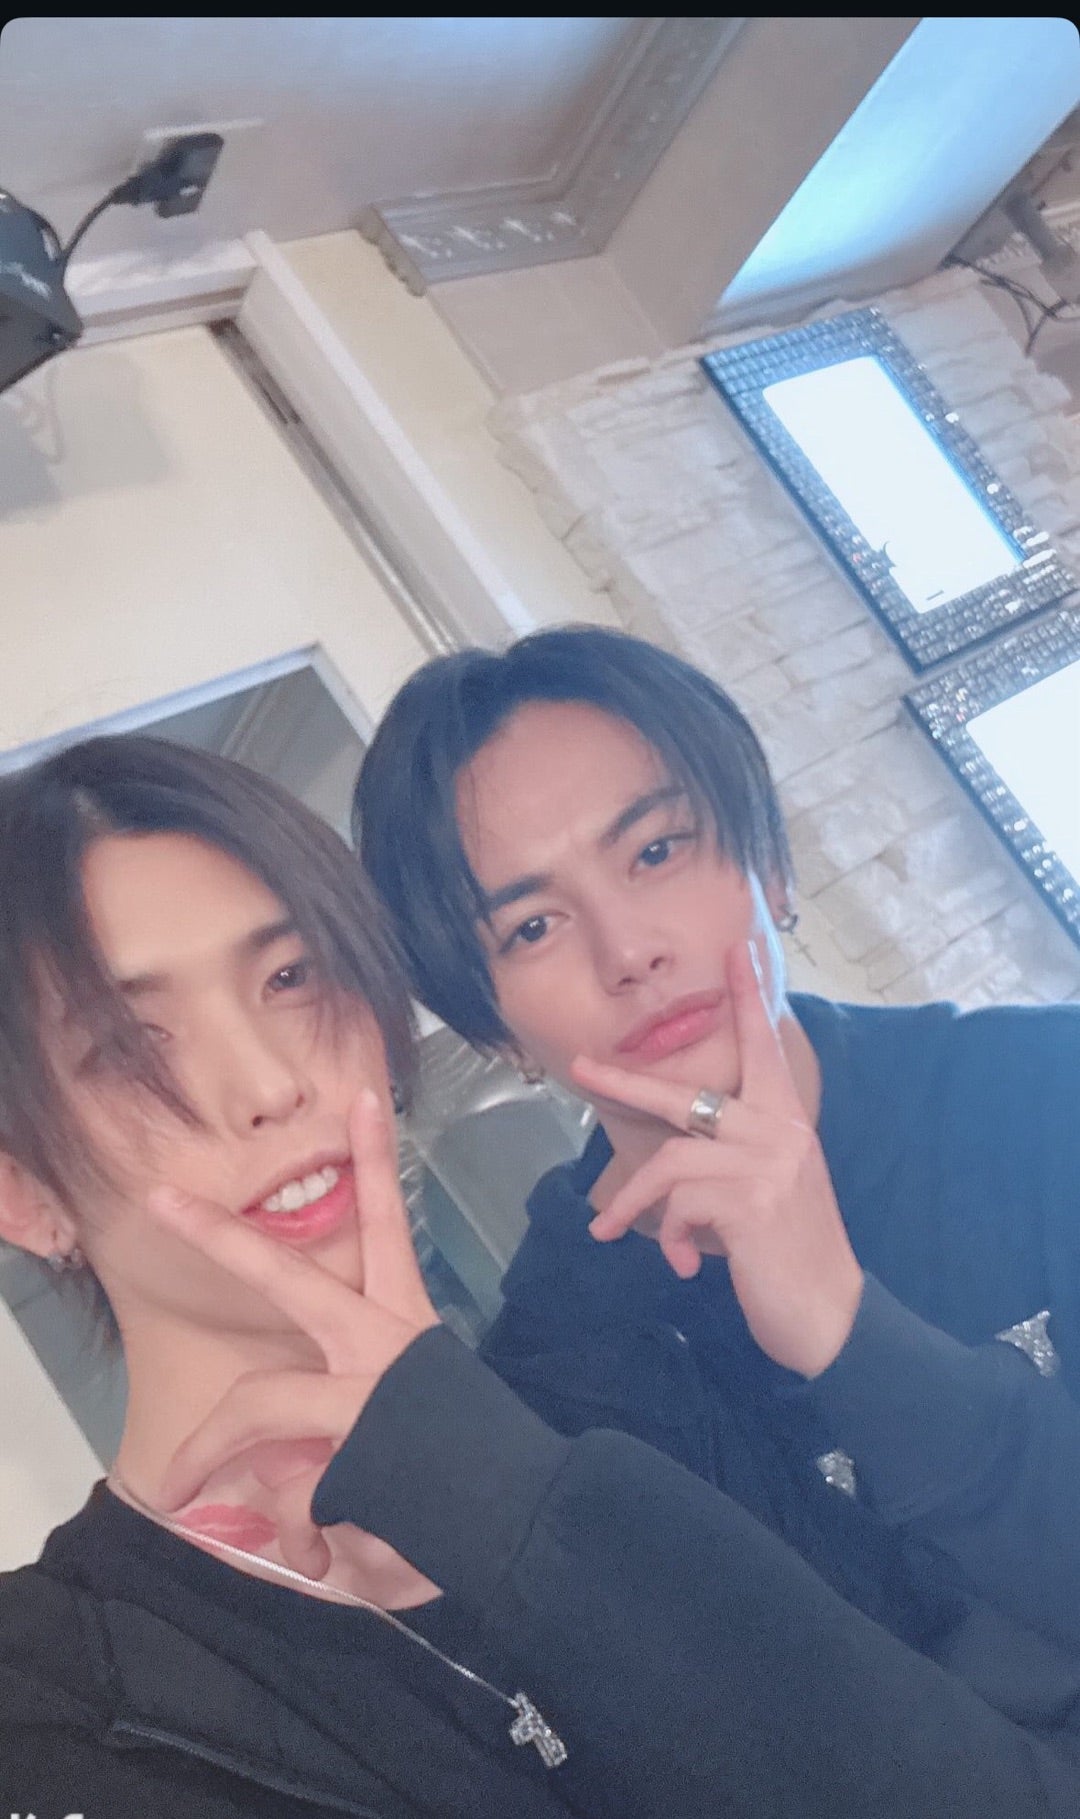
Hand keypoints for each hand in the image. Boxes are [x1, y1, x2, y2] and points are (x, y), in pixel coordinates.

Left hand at [147, 1088, 439, 1578]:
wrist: (535, 1527)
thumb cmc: (467, 1486)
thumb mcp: (395, 1449)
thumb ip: (329, 1456)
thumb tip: (288, 1483)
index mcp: (404, 1328)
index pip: (386, 1228)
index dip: (375, 1160)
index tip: (363, 1096)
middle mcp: (385, 1343)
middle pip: (287, 1277)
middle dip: (218, 1238)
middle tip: (160, 1199)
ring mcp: (367, 1392)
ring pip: (259, 1401)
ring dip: (206, 1450)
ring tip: (176, 1490)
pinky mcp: (354, 1450)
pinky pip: (293, 1499)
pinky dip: (308, 1540)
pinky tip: (333, 1563)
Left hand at [573, 941, 862, 1377]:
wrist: (831, 1315)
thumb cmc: (790, 1250)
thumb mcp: (767, 1188)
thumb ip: (732, 1157)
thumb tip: (674, 1160)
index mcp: (786, 1118)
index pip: (763, 1045)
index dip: (748, 996)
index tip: (738, 947)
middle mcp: (780, 1130)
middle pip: (686, 1094)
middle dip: (625, 1081)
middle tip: (581, 1066)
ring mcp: (767, 1165)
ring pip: (670, 1163)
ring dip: (634, 1203)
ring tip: (613, 1231)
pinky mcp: (751, 1204)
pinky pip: (679, 1206)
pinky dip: (670, 1236)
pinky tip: (686, 1264)